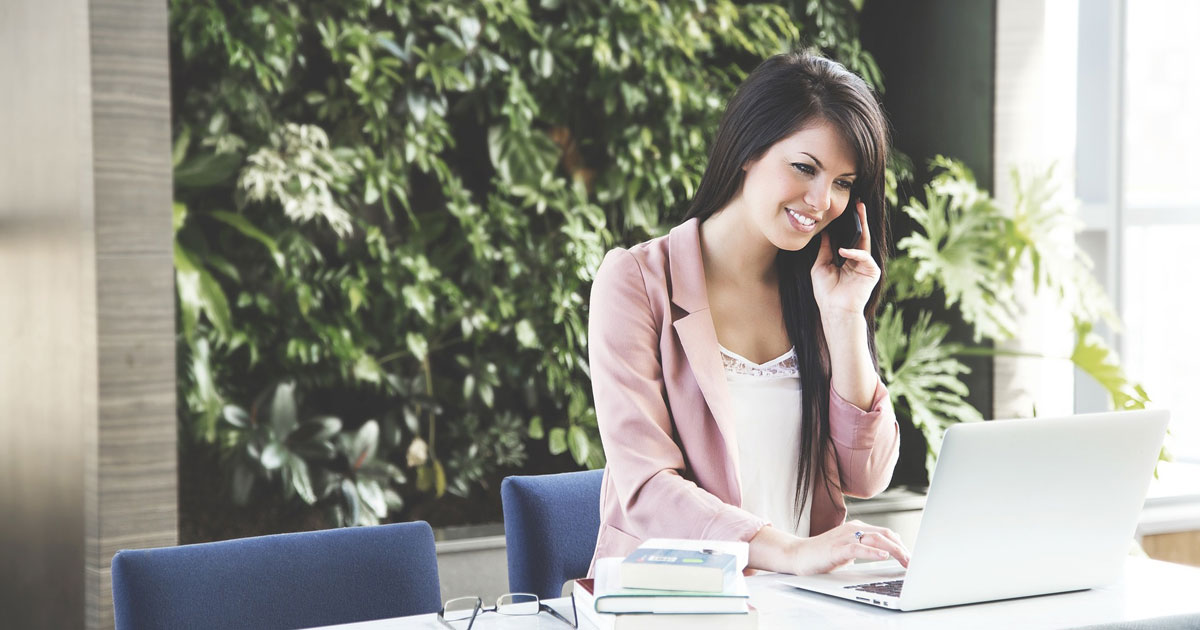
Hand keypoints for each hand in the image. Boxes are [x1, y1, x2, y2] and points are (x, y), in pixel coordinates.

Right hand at [790, 520, 910, 574]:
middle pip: (885, 534)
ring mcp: (845, 537)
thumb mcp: (849, 549)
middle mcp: (853, 529)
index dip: (901, 544)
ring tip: (905, 560)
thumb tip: (886, 549)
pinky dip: (873, 551)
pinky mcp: (837, 548)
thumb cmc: (823, 554)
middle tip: (912, 561)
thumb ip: (865, 546)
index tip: (911, 557)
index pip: (886, 533)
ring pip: (876, 539)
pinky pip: (859, 548)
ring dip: (894, 550)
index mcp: (857, 528)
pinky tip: (883, 556)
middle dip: (902, 548)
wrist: (799, 555)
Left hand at [811, 201, 879, 320]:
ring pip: (866, 242)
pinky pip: (865, 258)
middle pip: (861, 236)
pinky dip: (854, 253)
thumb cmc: (826, 292)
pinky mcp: (872, 272)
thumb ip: (825, 250)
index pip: (850, 238)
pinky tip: (843, 251)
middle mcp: (859, 261)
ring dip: (862, 226)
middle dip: (860, 219)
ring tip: (858, 211)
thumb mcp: (821, 266)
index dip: (848, 225)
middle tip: (859, 202)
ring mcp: (866, 266)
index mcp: (848, 259)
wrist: (834, 310)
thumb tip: (825, 233)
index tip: (845, 209)